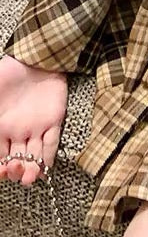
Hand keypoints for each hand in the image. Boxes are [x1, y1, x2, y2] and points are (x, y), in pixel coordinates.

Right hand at [0, 55, 66, 185]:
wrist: (33, 58)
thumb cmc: (6, 75)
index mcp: (0, 128)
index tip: (0, 171)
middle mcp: (17, 132)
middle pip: (16, 159)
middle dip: (15, 170)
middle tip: (14, 171)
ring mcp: (36, 127)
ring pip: (34, 155)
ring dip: (31, 169)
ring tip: (29, 178)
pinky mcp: (54, 120)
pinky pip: (52, 142)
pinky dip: (49, 157)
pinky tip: (44, 168)